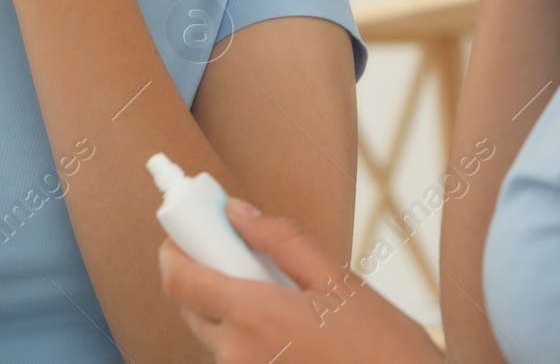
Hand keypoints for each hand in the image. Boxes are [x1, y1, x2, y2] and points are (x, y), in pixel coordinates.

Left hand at [157, 200, 441, 363]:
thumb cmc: (386, 349)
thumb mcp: (341, 282)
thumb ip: (281, 240)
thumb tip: (236, 211)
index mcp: (254, 317)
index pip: (179, 279)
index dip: (173, 251)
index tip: (183, 233)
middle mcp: (238, 355)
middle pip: (191, 309)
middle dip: (205, 280)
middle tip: (243, 262)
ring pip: (216, 339)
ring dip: (232, 316)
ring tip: (287, 309)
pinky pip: (238, 361)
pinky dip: (250, 344)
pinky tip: (294, 341)